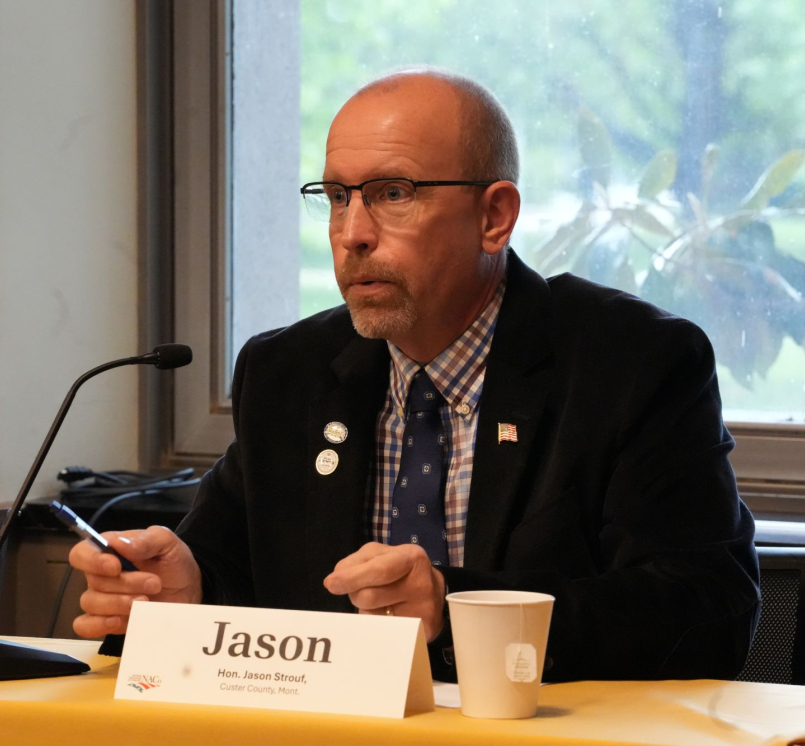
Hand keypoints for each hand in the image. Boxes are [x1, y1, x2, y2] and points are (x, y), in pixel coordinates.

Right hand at [68, 526, 201, 637]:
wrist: (189, 591)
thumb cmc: (174, 563)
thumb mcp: (168, 544)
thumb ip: (147, 539)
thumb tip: (119, 543)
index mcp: (111, 551)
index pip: (82, 552)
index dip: (93, 560)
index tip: (116, 566)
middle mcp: (102, 575)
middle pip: (93, 581)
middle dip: (127, 583)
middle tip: (155, 583)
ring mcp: (103, 600)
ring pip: (91, 603)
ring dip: (121, 603)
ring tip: (147, 601)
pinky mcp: (107, 622)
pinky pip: (86, 626)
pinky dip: (101, 624)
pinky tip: (124, 619)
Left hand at [323, 542, 445, 640]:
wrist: (433, 591)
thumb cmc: (400, 570)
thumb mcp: (381, 555)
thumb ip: (356, 562)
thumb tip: (336, 578)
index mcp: (410, 557)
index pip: (377, 570)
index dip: (351, 578)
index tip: (330, 584)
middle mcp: (420, 583)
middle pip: (368, 596)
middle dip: (356, 593)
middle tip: (363, 589)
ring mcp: (423, 610)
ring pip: (371, 616)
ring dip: (365, 609)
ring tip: (380, 600)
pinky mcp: (421, 631)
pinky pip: (382, 631)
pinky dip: (376, 622)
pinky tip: (388, 613)